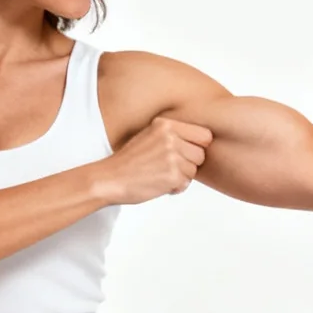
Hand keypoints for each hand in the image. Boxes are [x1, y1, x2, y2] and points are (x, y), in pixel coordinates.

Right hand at [93, 116, 212, 205]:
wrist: (108, 179)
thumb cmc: (127, 162)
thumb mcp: (148, 136)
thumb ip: (171, 135)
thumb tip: (201, 142)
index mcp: (165, 124)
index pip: (204, 135)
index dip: (197, 147)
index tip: (185, 153)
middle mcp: (170, 137)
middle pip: (201, 154)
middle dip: (188, 164)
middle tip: (168, 168)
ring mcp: (172, 156)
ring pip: (194, 170)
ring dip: (181, 177)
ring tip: (160, 175)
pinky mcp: (172, 175)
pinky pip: (186, 184)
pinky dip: (175, 188)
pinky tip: (159, 184)